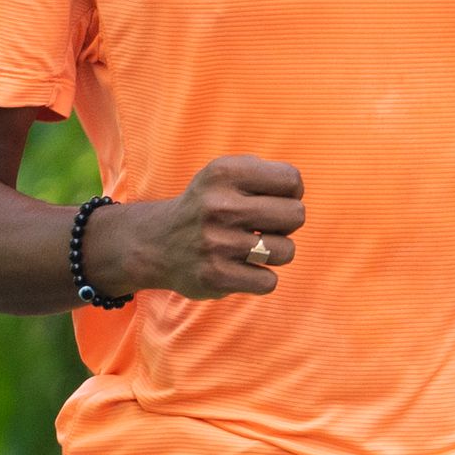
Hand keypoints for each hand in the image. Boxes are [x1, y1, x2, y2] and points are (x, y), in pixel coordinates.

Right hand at [111, 154, 304, 300]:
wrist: (157, 244)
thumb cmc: (206, 206)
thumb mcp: (225, 174)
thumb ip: (264, 174)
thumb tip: (297, 194)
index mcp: (223, 173)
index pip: (292, 180)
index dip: (291, 194)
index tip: (274, 201)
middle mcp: (219, 205)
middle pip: (296, 215)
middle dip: (287, 223)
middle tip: (265, 227)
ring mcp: (217, 243)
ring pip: (286, 251)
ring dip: (276, 252)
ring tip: (253, 248)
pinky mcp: (216, 276)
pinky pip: (269, 282)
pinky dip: (261, 278)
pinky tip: (242, 269)